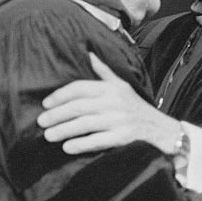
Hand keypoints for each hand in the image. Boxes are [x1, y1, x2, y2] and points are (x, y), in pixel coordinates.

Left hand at [39, 53, 179, 154]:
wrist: (160, 128)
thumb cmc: (135, 106)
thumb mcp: (121, 85)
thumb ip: (103, 71)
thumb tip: (89, 53)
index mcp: (111, 88)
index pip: (80, 88)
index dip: (60, 95)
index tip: (45, 104)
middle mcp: (114, 102)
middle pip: (78, 107)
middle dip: (57, 114)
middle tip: (41, 122)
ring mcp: (118, 120)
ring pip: (84, 124)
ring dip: (64, 130)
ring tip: (48, 135)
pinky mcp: (123, 137)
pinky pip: (97, 140)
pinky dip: (81, 144)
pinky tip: (67, 147)